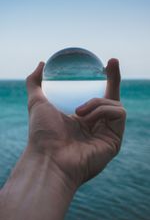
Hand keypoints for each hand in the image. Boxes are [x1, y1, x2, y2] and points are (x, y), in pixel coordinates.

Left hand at [26, 59, 125, 188]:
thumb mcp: (36, 102)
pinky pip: (118, 113)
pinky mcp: (115, 139)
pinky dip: (103, 110)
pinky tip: (88, 119)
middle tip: (111, 61)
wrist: (49, 158)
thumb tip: (42, 64)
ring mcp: (106, 131)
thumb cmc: (42, 133)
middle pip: (111, 96)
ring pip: (114, 102)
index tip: (105, 63)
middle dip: (114, 77)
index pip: (96, 94)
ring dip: (97, 102)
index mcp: (82, 117)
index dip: (103, 79)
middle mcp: (96, 124)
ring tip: (79, 112)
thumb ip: (35, 82)